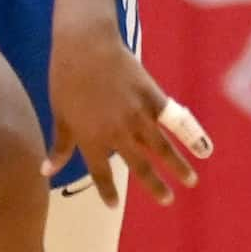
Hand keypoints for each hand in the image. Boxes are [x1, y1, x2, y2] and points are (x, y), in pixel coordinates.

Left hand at [45, 22, 213, 206]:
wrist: (86, 45)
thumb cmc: (66, 78)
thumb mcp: (59, 115)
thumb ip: (60, 146)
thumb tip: (46, 171)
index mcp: (92, 140)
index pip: (101, 173)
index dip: (107, 190)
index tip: (113, 205)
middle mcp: (118, 134)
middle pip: (140, 166)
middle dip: (154, 186)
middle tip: (167, 201)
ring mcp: (138, 116)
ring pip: (161, 148)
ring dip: (177, 166)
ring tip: (190, 180)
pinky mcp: (153, 98)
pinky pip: (175, 122)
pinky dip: (191, 135)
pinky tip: (204, 149)